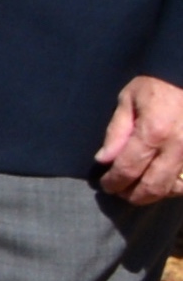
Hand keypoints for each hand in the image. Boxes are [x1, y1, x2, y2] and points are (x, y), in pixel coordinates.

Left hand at [104, 75, 182, 206]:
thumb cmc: (155, 85)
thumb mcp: (128, 101)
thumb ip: (116, 132)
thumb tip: (104, 160)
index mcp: (154, 132)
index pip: (128, 168)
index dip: (114, 182)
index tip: (105, 185)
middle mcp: (177, 146)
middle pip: (153, 185)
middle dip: (133, 194)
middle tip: (120, 192)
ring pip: (174, 188)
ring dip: (154, 195)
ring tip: (139, 191)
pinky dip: (174, 187)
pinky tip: (162, 184)